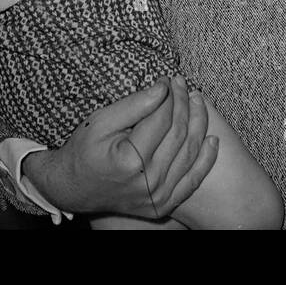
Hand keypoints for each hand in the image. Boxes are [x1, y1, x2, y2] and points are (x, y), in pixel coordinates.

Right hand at [22, 75, 216, 217]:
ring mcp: (157, 196)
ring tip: (198, 102)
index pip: (163, 118)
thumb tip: (164, 87)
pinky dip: (206, 160)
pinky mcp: (162, 205)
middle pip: (179, 133)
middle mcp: (147, 182)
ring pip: (189, 153)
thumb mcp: (100, 121)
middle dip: (185, 104)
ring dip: (199, 124)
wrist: (72, 188)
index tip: (169, 79)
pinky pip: (192, 180)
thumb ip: (134, 105)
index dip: (170, 95)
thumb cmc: (84, 151)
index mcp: (130, 160)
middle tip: (183, 84)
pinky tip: (212, 140)